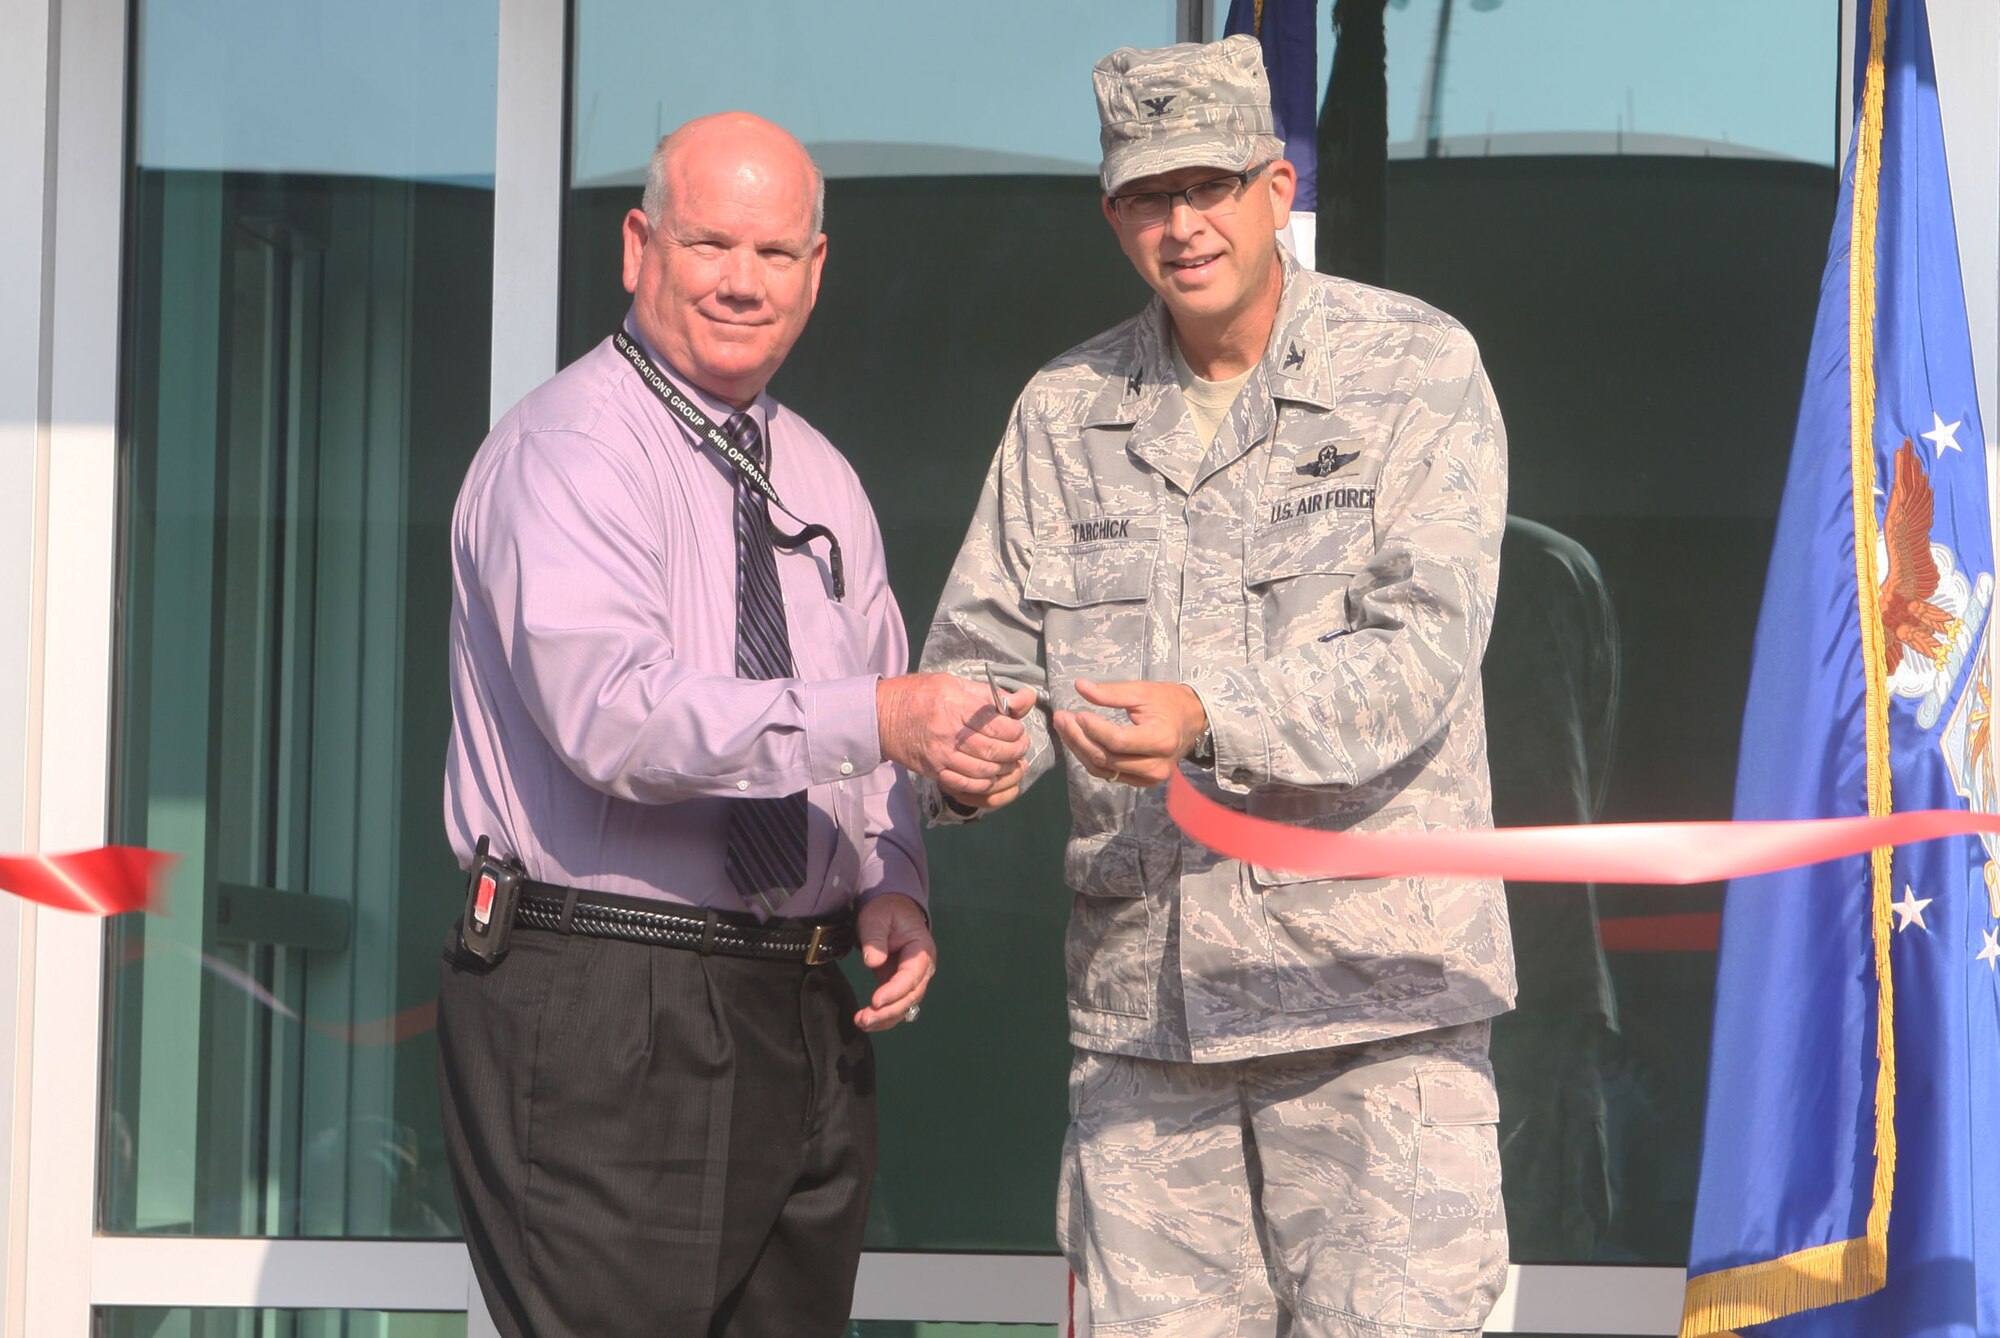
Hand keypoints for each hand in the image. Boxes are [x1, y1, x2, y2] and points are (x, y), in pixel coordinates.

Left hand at [852, 892, 935, 1031]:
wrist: (891, 910)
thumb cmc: (886, 911)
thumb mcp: (877, 918)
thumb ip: (875, 938)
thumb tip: (873, 961)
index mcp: (921, 950)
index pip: (912, 976)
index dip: (895, 991)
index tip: (875, 1001)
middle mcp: (922, 969)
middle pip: (911, 996)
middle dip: (888, 1011)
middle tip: (864, 1019)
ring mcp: (913, 980)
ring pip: (905, 1006)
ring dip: (885, 1018)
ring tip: (861, 1022)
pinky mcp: (900, 986)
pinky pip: (896, 1006)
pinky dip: (883, 1017)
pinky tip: (866, 1022)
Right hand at [877, 673, 1029, 793]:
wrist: (881, 715)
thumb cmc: (920, 694)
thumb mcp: (954, 684)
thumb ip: (990, 694)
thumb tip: (1027, 698)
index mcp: (955, 705)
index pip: (997, 724)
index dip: (1015, 730)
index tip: (1018, 729)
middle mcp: (948, 732)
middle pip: (993, 750)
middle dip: (1015, 751)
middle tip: (1020, 747)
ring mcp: (940, 755)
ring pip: (982, 770)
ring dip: (1003, 768)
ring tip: (1009, 761)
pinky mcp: (933, 770)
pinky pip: (965, 784)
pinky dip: (983, 783)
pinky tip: (990, 775)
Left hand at [1051, 679, 1207, 787]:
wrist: (1191, 722)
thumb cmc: (1168, 702)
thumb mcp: (1142, 691)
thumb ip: (1111, 693)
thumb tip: (1079, 686)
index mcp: (1161, 739)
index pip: (1118, 740)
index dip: (1094, 729)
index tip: (1077, 713)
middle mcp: (1156, 765)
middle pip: (1107, 758)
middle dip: (1079, 738)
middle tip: (1060, 718)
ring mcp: (1149, 778)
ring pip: (1103, 769)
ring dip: (1079, 749)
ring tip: (1064, 727)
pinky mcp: (1142, 782)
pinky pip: (1109, 774)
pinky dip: (1090, 758)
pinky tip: (1078, 740)